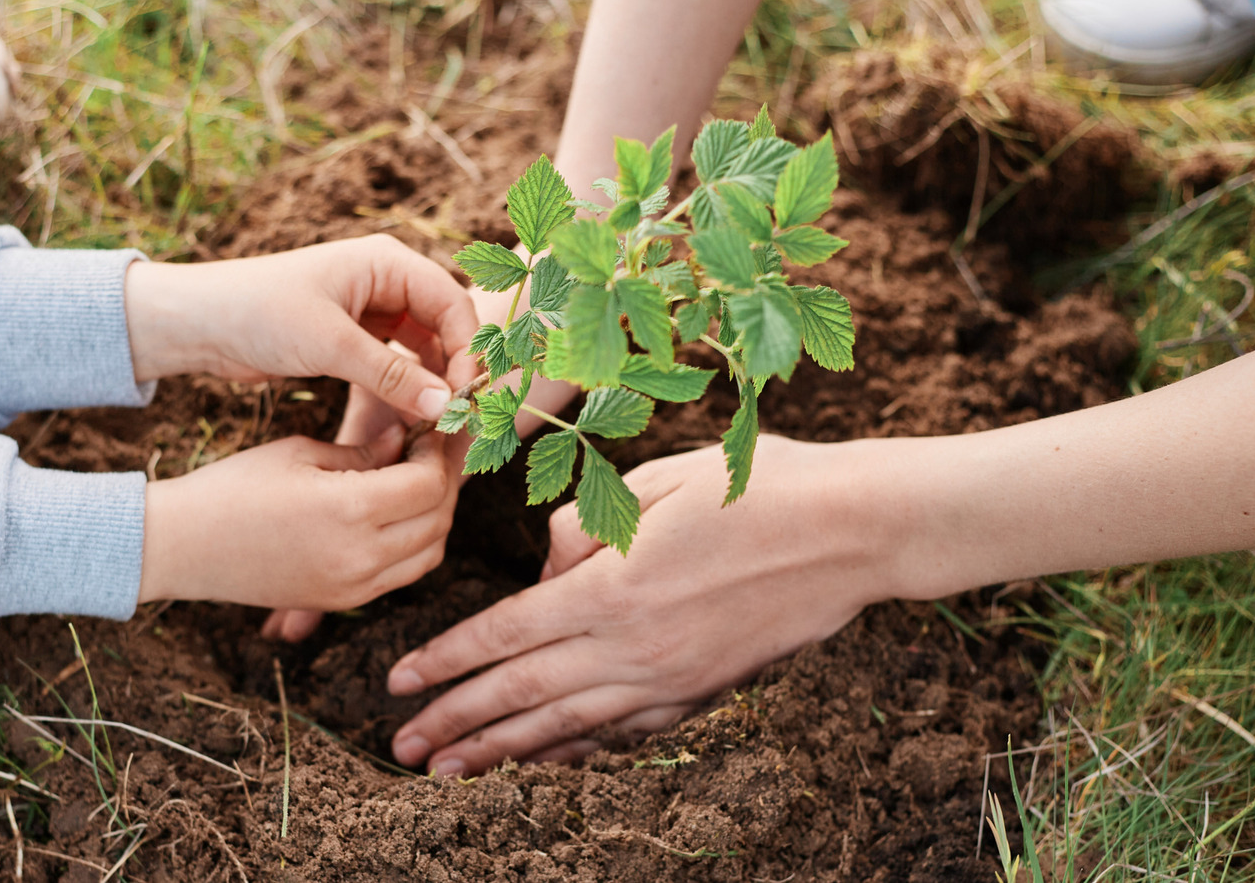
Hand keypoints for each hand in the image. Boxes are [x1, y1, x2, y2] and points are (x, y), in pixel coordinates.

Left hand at [125, 234, 477, 421]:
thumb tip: (445, 406)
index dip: (465, 350)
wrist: (200, 322)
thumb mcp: (328, 344)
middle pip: (445, 326)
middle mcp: (386, 280)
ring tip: (434, 424)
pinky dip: (407, 387)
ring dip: (432, 382)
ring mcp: (373, 309)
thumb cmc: (259, 313)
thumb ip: (390, 375)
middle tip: (456, 419)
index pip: (453, 303)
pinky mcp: (355, 337)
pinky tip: (410, 418)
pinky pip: (399, 362)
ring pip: (425, 348)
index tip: (461, 398)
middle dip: (453, 369)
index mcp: (386, 262)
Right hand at [258, 343, 477, 641]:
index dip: (438, 452)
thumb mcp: (302, 452)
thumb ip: (364, 451)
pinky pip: (402, 574)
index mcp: (350, 511)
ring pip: (430, 553)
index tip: (430, 427)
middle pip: (438, 519)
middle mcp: (360, 557)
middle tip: (435, 448)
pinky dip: (415, 543)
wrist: (181, 547)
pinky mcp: (341, 601)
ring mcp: (353, 587)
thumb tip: (408, 439)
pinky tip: (398, 511)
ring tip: (419, 479)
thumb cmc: (234, 487)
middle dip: (445, 480)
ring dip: (436, 515)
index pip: (428, 484)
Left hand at [384, 435, 902, 774]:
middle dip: (455, 723)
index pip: (503, 636)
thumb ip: (582, 531)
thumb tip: (544, 575)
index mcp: (612, 590)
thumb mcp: (655, 482)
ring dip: (501, 753)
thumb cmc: (755, 486)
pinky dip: (575, 750)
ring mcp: (670, 680)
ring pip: (566, 728)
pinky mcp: (702, 691)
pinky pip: (622, 732)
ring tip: (450, 773)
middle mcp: (632, 648)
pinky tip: (544, 761)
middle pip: (521, 696)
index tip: (398, 682)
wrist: (856, 530)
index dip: (445, 662)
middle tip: (403, 748)